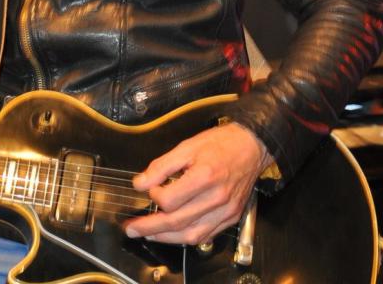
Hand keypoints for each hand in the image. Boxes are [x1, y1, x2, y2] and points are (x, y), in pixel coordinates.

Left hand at [123, 123, 272, 244]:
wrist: (251, 146)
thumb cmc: (220, 144)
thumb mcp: (186, 146)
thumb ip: (161, 166)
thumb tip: (140, 184)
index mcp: (204, 177)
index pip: (170, 200)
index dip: (154, 196)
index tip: (148, 188)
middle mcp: (216, 198)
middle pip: (177, 222)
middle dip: (150, 228)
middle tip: (131, 229)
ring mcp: (225, 211)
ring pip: (191, 235)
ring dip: (166, 238)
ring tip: (148, 235)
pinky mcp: (231, 217)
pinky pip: (206, 236)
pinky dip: (187, 238)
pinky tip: (173, 234)